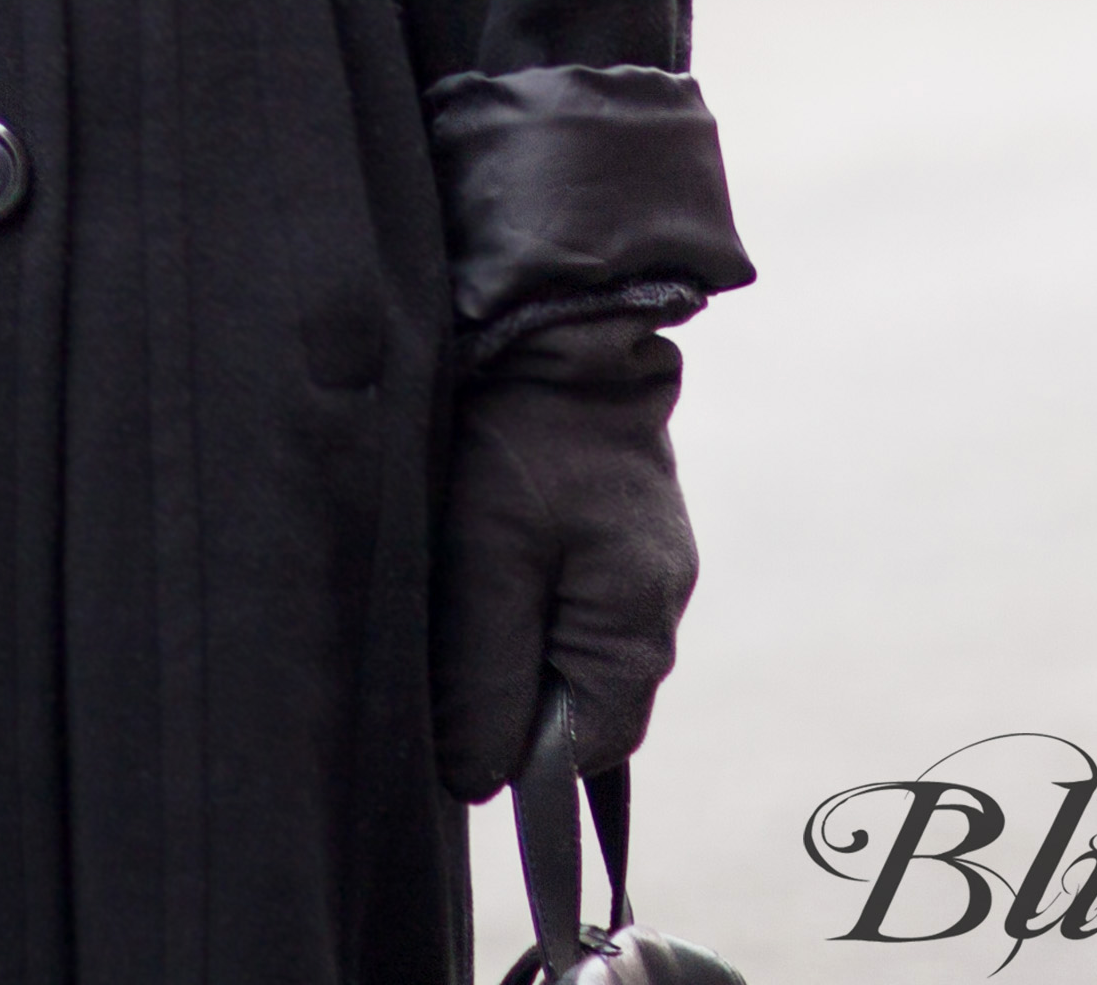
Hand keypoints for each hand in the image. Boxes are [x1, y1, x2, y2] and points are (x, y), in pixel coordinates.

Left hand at [433, 311, 696, 802]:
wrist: (553, 320)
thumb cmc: (516, 438)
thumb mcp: (485, 558)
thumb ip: (487, 671)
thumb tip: (480, 777)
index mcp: (636, 624)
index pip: (593, 744)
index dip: (521, 751)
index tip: (454, 718)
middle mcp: (654, 602)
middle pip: (581, 696)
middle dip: (510, 687)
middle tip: (442, 636)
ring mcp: (638, 559)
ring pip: (566, 640)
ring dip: (508, 633)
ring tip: (455, 581)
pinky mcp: (611, 522)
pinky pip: (565, 588)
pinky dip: (517, 588)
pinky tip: (475, 551)